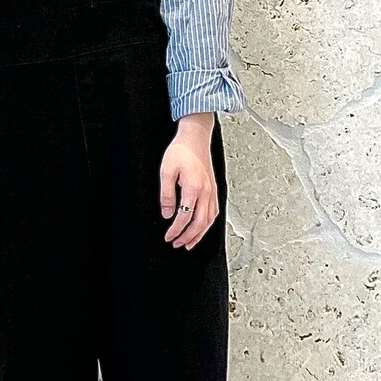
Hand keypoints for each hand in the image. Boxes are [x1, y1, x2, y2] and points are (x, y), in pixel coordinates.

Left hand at [159, 116, 218, 248]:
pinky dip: (208, 224)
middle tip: (177, 244)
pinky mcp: (213, 188)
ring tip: (190, 243)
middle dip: (187, 236)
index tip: (168, 236)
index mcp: (194, 188)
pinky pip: (214, 211)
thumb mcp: (166, 170)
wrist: (195, 136)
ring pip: (209, 220)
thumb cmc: (181, 150)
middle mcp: (206, 192)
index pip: (184, 217)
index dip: (175, 230)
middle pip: (199, 223)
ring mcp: (212, 191)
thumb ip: (166, 194)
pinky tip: (202, 227)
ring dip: (199, 234)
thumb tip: (167, 213)